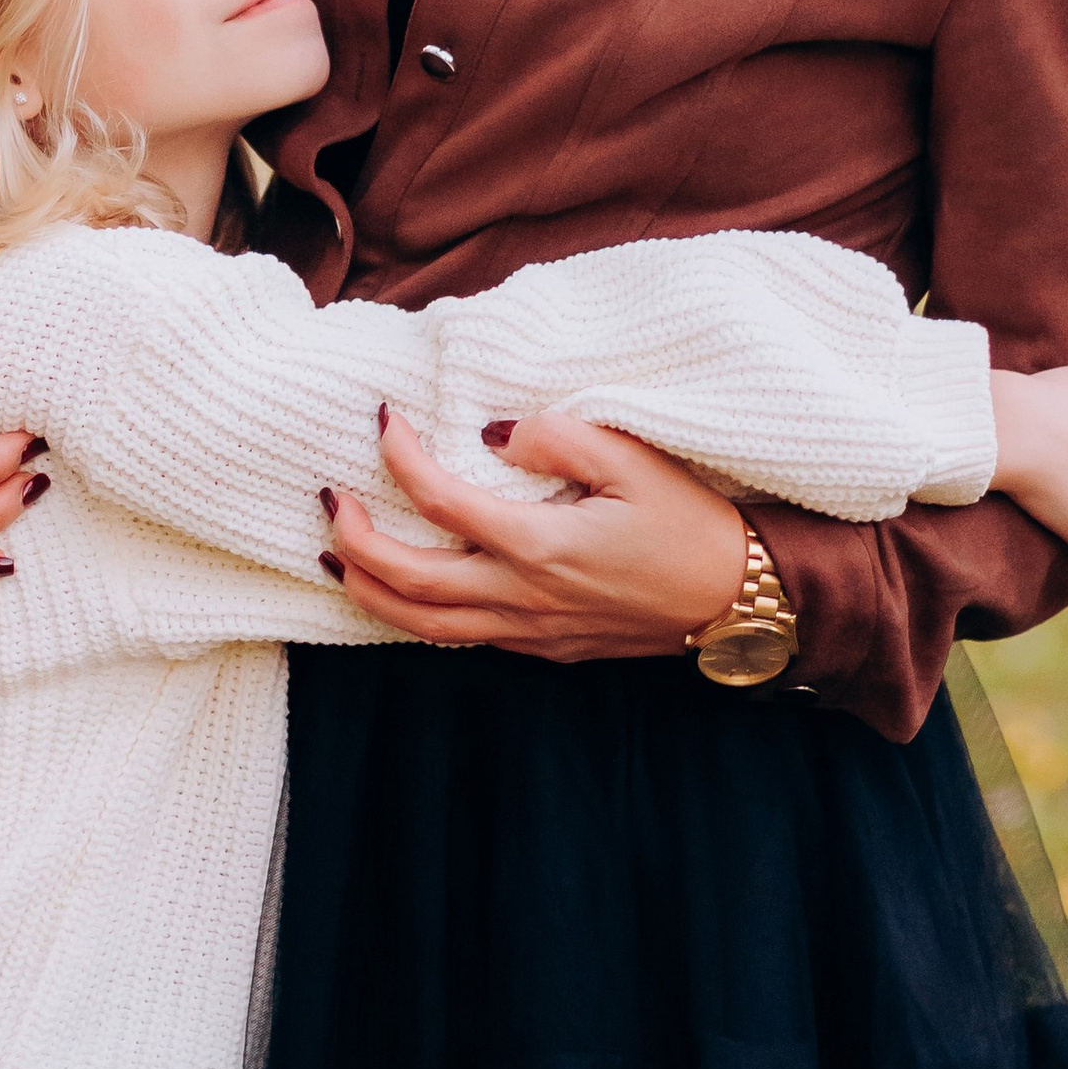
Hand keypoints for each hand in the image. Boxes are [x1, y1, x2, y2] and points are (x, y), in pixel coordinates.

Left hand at [321, 411, 750, 660]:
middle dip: (354, 543)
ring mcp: (531, 632)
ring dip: (368, 592)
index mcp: (543, 546)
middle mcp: (525, 598)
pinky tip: (401, 589)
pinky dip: (414, 616)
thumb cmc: (692, 524)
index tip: (381, 419)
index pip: (441, 504)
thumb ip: (559, 439)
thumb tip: (493, 436)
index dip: (399, 459)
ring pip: (424, 626)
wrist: (740, 602)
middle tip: (327, 500)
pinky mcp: (544, 649)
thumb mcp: (635, 460)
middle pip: (409, 583)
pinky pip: (461, 640)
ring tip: (334, 557)